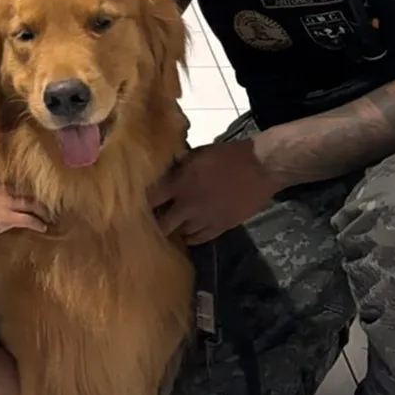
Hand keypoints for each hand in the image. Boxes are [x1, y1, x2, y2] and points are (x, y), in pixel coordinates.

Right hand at [0, 185, 48, 244]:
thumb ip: (1, 201)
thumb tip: (15, 207)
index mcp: (0, 187)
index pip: (22, 187)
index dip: (35, 193)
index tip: (44, 198)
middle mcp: (4, 192)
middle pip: (30, 195)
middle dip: (42, 203)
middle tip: (51, 210)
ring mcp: (6, 204)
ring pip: (31, 206)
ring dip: (42, 213)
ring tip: (49, 219)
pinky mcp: (6, 217)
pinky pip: (27, 219)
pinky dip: (37, 223)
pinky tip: (42, 228)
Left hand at [148, 140, 281, 245]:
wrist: (259, 167)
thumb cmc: (227, 156)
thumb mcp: (196, 155)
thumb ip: (178, 168)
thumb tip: (164, 175)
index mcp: (180, 184)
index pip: (152, 200)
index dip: (142, 204)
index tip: (135, 205)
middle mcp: (188, 206)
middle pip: (162, 224)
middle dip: (155, 224)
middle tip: (149, 223)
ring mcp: (205, 219)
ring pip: (180, 233)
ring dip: (173, 230)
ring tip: (168, 228)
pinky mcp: (220, 227)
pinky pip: (199, 239)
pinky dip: (190, 238)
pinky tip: (186, 235)